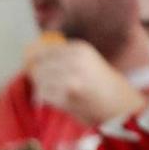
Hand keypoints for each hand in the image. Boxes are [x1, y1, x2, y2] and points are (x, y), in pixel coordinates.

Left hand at [27, 39, 144, 127]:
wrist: (118, 101)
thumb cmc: (99, 82)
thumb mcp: (84, 60)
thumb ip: (62, 58)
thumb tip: (30, 57)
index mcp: (79, 48)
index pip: (44, 51)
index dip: (36, 60)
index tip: (33, 66)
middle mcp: (74, 60)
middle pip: (39, 66)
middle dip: (38, 75)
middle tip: (44, 82)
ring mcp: (70, 76)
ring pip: (39, 80)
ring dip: (42, 87)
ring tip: (54, 91)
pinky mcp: (67, 94)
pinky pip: (44, 95)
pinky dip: (46, 98)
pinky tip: (58, 99)